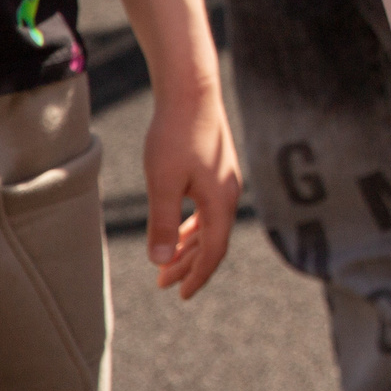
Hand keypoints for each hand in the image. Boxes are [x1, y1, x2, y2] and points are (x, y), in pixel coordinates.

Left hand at [142, 77, 240, 298]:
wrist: (192, 93)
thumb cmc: (175, 136)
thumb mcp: (163, 183)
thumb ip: (163, 223)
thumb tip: (161, 262)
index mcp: (220, 201)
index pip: (215, 250)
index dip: (198, 275)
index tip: (181, 296)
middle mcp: (229, 194)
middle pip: (213, 241)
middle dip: (189, 265)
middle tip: (163, 285)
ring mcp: (224, 182)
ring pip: (210, 225)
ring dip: (188, 247)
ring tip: (166, 264)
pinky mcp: (216, 171)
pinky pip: (207, 209)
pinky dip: (192, 226)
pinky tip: (178, 229)